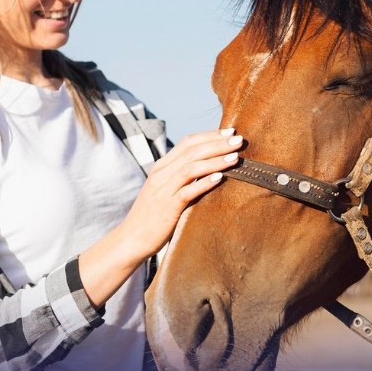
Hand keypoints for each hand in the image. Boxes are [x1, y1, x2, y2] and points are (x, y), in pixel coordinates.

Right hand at [120, 127, 243, 259]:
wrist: (132, 239)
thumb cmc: (153, 215)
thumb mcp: (166, 189)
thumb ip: (182, 176)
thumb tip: (210, 168)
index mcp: (162, 166)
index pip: (187, 142)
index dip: (210, 135)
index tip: (230, 132)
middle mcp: (162, 174)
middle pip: (192, 151)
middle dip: (218, 144)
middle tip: (239, 140)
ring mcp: (163, 189)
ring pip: (191, 167)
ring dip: (215, 160)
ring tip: (235, 157)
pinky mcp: (167, 207)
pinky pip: (187, 191)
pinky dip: (204, 182)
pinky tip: (220, 178)